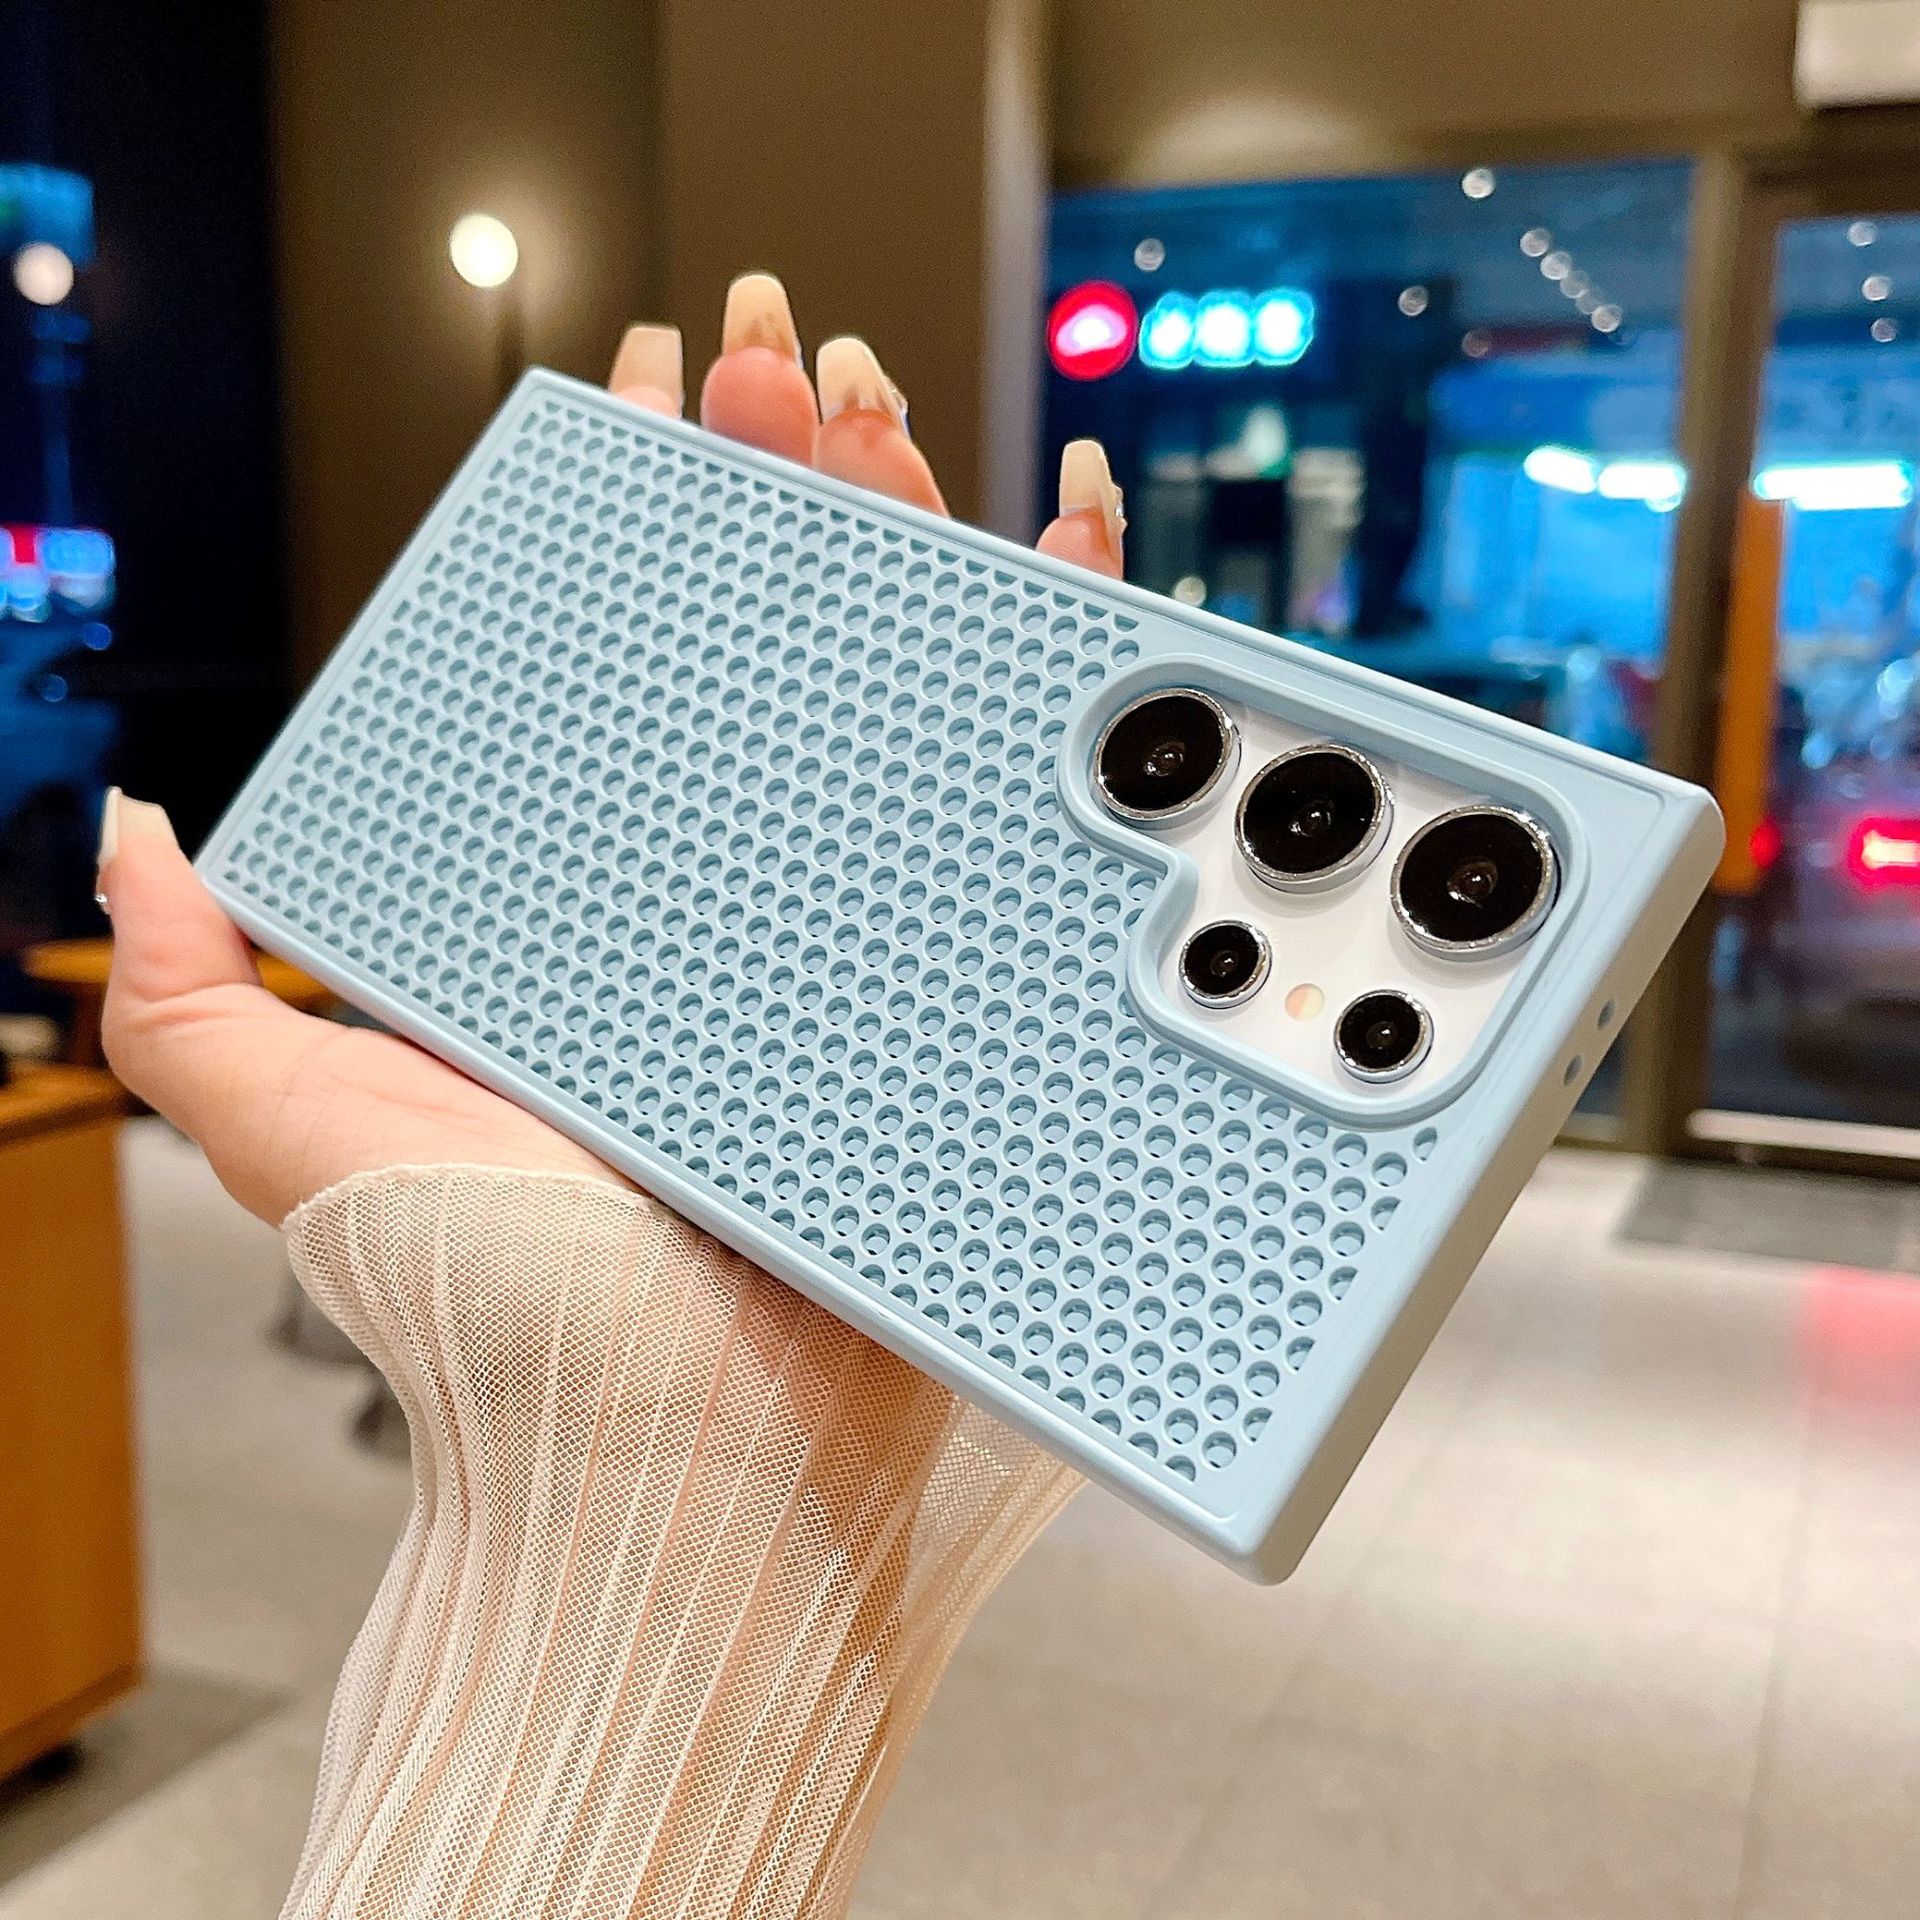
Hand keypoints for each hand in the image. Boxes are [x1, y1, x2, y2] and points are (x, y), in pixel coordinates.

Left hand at [99, 272, 1126, 1223]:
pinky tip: (1058, 573)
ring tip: (880, 417)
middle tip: (782, 365)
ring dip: (905, 543)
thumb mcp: (300, 1128)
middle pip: (775, 654)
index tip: (646, 392)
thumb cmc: (489, 1304)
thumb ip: (198, 991)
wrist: (675, 1457)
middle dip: (783, 486)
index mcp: (598, 911)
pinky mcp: (964, 1002)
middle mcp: (732, 913)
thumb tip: (137, 836)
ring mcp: (857, 950)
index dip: (636, 519)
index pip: (626, 665)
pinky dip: (1058, 696)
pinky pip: (1024, 826)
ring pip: (903, 706)